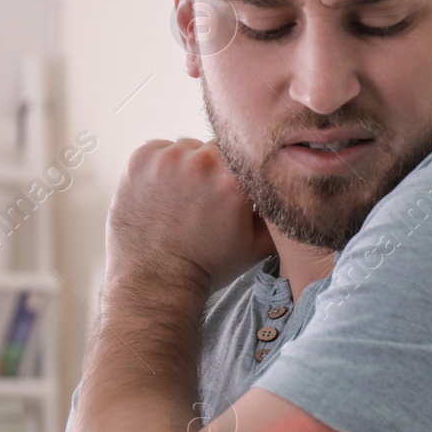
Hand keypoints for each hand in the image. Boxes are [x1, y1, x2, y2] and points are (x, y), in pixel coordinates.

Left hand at [104, 138, 274, 295]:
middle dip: (214, 170)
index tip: (231, 188)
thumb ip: (279, 211)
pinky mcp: (140, 161)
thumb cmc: (206, 267)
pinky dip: (160, 167)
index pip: (246, 155)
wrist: (157, 282)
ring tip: (182, 199)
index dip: (240, 172)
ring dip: (187, 167)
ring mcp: (167, 159)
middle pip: (215, 149)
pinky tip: (163, 194)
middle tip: (205, 201)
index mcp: (234, 179)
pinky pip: (158, 150)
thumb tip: (291, 189)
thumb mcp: (258, 245)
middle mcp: (201, 163)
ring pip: (186, 149)